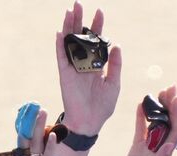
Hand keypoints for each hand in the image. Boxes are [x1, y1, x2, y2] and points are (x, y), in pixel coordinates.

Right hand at [12, 109, 55, 155]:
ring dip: (39, 127)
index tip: (26, 120)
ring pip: (36, 144)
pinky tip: (53, 135)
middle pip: (27, 140)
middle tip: (35, 108)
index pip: (23, 147)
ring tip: (42, 112)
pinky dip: (50, 146)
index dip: (25, 132)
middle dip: (31, 123)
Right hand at [56, 3, 120, 135]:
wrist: (90, 122)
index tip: (99, 11)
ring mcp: (73, 68)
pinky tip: (60, 32)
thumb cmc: (103, 106)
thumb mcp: (114, 83)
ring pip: (69, 42)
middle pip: (80, 36)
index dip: (97, 26)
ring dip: (68, 26)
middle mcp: (83, 63)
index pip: (95, 40)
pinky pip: (61, 57)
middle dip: (80, 19)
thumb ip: (115, 64)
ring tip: (70, 10)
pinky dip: (60, 45)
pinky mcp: (65, 75)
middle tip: (79, 3)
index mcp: (95, 64)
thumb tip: (116, 43)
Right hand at [114, 86, 176, 155]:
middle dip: (169, 104)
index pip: (174, 128)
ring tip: (158, 92)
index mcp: (166, 154)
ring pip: (156, 123)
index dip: (176, 112)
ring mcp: (148, 148)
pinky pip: (141, 129)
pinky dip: (142, 117)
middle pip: (167, 121)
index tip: (176, 97)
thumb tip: (170, 145)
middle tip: (169, 87)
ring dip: (158, 108)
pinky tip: (141, 105)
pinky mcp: (137, 150)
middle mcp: (159, 148)